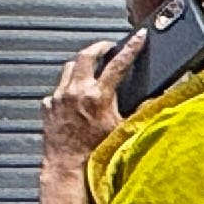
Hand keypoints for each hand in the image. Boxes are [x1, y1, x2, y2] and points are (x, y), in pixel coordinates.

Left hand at [45, 36, 136, 165]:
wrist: (68, 166)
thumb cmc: (95, 153)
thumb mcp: (124, 129)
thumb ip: (140, 110)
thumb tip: (155, 99)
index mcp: (98, 96)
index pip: (118, 64)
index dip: (131, 48)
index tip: (139, 37)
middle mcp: (76, 92)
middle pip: (86, 55)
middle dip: (99, 47)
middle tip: (108, 46)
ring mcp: (59, 97)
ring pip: (69, 68)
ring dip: (81, 64)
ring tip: (90, 67)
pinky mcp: (48, 106)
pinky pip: (57, 88)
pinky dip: (67, 87)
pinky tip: (74, 95)